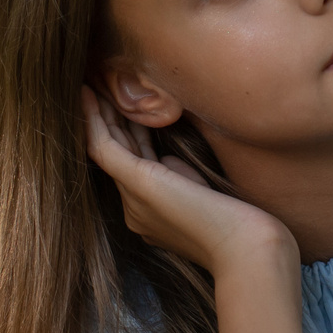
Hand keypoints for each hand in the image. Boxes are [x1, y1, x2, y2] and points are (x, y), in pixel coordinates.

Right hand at [82, 89, 294, 277]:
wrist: (245, 249)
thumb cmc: (239, 223)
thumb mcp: (203, 194)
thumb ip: (182, 176)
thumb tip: (166, 157)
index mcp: (152, 214)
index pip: (134, 165)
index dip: (128, 133)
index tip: (127, 107)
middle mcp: (135, 209)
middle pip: (116, 155)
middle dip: (109, 119)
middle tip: (99, 85)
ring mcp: (132, 199)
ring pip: (103, 149)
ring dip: (95, 114)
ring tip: (88, 83)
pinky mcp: (137, 183)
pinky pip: (103, 146)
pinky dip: (93, 119)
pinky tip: (87, 93)